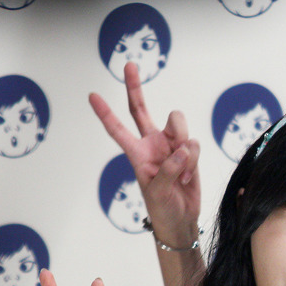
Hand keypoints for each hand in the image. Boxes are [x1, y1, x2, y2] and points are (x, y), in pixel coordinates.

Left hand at [89, 62, 200, 246]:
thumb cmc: (162, 208)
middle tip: (129, 66)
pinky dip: (194, 160)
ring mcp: (171, 146)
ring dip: (183, 146)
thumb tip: (181, 150)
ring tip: (182, 171)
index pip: (118, 130)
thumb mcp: (157, 193)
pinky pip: (194, 144)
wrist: (182, 219)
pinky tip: (189, 176)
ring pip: (178, 125)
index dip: (105, 113)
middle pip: (141, 109)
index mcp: (137, 153)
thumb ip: (167, 169)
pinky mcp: (188, 151)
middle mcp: (152, 144)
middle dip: (134, 87)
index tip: (92, 96)